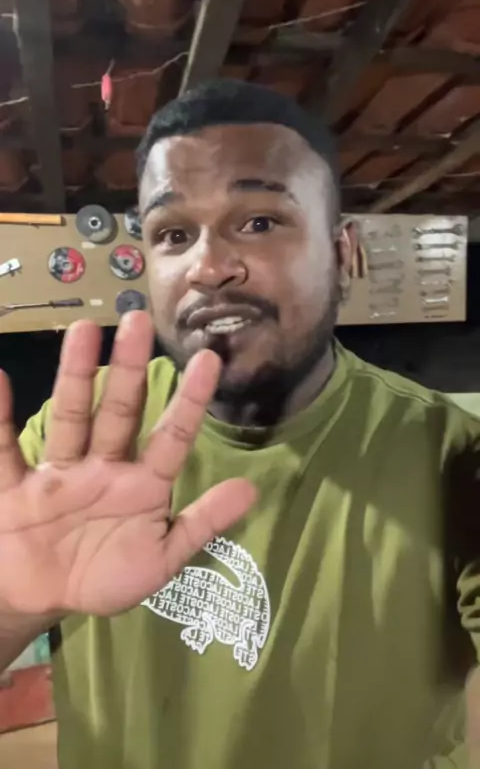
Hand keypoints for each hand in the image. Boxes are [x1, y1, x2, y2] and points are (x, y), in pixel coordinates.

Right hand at [0, 312, 254, 617]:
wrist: (45, 598)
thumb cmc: (107, 574)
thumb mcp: (162, 557)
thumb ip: (202, 524)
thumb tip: (251, 491)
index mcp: (142, 484)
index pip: (171, 436)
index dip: (190, 401)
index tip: (209, 359)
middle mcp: (103, 466)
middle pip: (118, 411)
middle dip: (129, 369)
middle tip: (139, 319)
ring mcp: (60, 472)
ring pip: (70, 417)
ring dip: (75, 375)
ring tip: (84, 330)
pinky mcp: (16, 485)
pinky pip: (4, 448)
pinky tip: (0, 378)